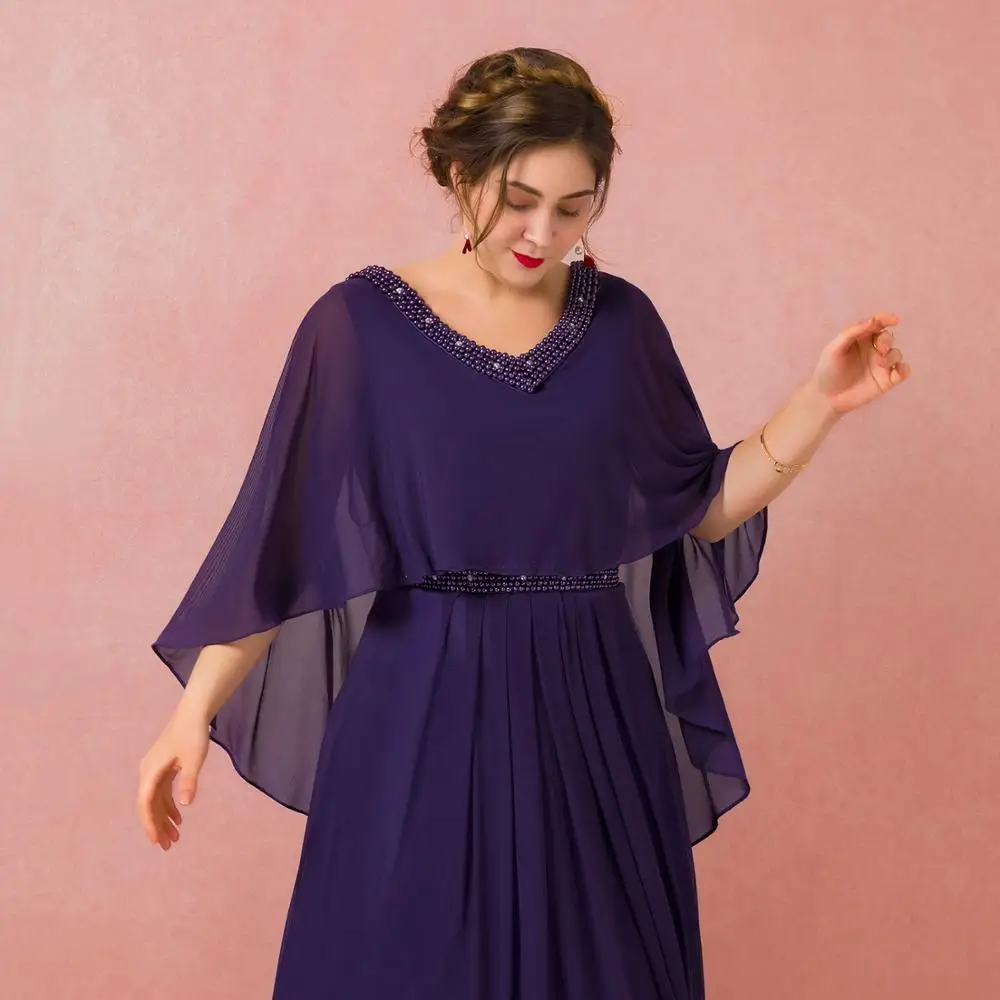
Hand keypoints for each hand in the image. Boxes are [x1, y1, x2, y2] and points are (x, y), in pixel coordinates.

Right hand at [137, 705, 209, 850]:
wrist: (193, 713)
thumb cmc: (193, 734)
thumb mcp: (193, 759)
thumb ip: (188, 781)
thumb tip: (184, 804)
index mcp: (150, 771)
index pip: (145, 803)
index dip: (149, 823)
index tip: (156, 840)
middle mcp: (148, 772)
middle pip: (149, 805)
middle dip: (157, 826)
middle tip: (167, 847)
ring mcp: (155, 770)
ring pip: (156, 800)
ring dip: (164, 818)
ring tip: (175, 838)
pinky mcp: (164, 768)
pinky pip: (162, 792)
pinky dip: (169, 806)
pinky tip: (179, 818)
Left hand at [810, 313, 911, 414]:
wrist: (826, 398)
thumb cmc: (827, 371)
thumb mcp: (834, 349)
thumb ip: (852, 332)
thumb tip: (873, 320)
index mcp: (860, 339)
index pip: (877, 324)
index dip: (886, 319)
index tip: (894, 320)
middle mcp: (872, 350)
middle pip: (888, 338)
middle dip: (887, 340)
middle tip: (881, 349)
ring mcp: (880, 365)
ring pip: (896, 354)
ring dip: (892, 356)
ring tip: (881, 364)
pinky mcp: (886, 380)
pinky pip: (903, 371)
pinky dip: (904, 369)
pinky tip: (896, 372)